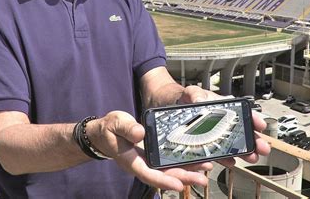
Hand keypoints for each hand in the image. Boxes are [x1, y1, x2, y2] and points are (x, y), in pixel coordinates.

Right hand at [86, 111, 210, 190]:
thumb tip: (141, 132)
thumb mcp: (115, 123)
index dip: (164, 180)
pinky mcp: (152, 156)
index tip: (178, 184)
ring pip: (169, 170)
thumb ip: (127, 128)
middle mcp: (141, 164)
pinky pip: (169, 162)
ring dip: (187, 171)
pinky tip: (196, 161)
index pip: (149, 173)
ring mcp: (148, 161)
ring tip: (206, 170)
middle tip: (203, 179)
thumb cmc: (109, 129)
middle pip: (164, 175)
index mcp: (131, 160)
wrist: (104, 133)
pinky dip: (183, 163)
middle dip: (184, 177)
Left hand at [175, 86, 270, 165]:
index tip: (261, 125)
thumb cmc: (187, 98)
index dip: (253, 118)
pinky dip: (225, 158)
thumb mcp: (192, 92)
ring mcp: (217, 135)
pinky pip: (218, 153)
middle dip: (254, 140)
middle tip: (263, 148)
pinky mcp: (207, 145)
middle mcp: (223, 122)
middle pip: (242, 132)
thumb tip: (200, 99)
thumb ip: (196, 93)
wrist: (175, 108)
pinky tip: (231, 162)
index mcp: (224, 108)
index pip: (242, 112)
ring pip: (234, 145)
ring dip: (244, 152)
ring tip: (252, 158)